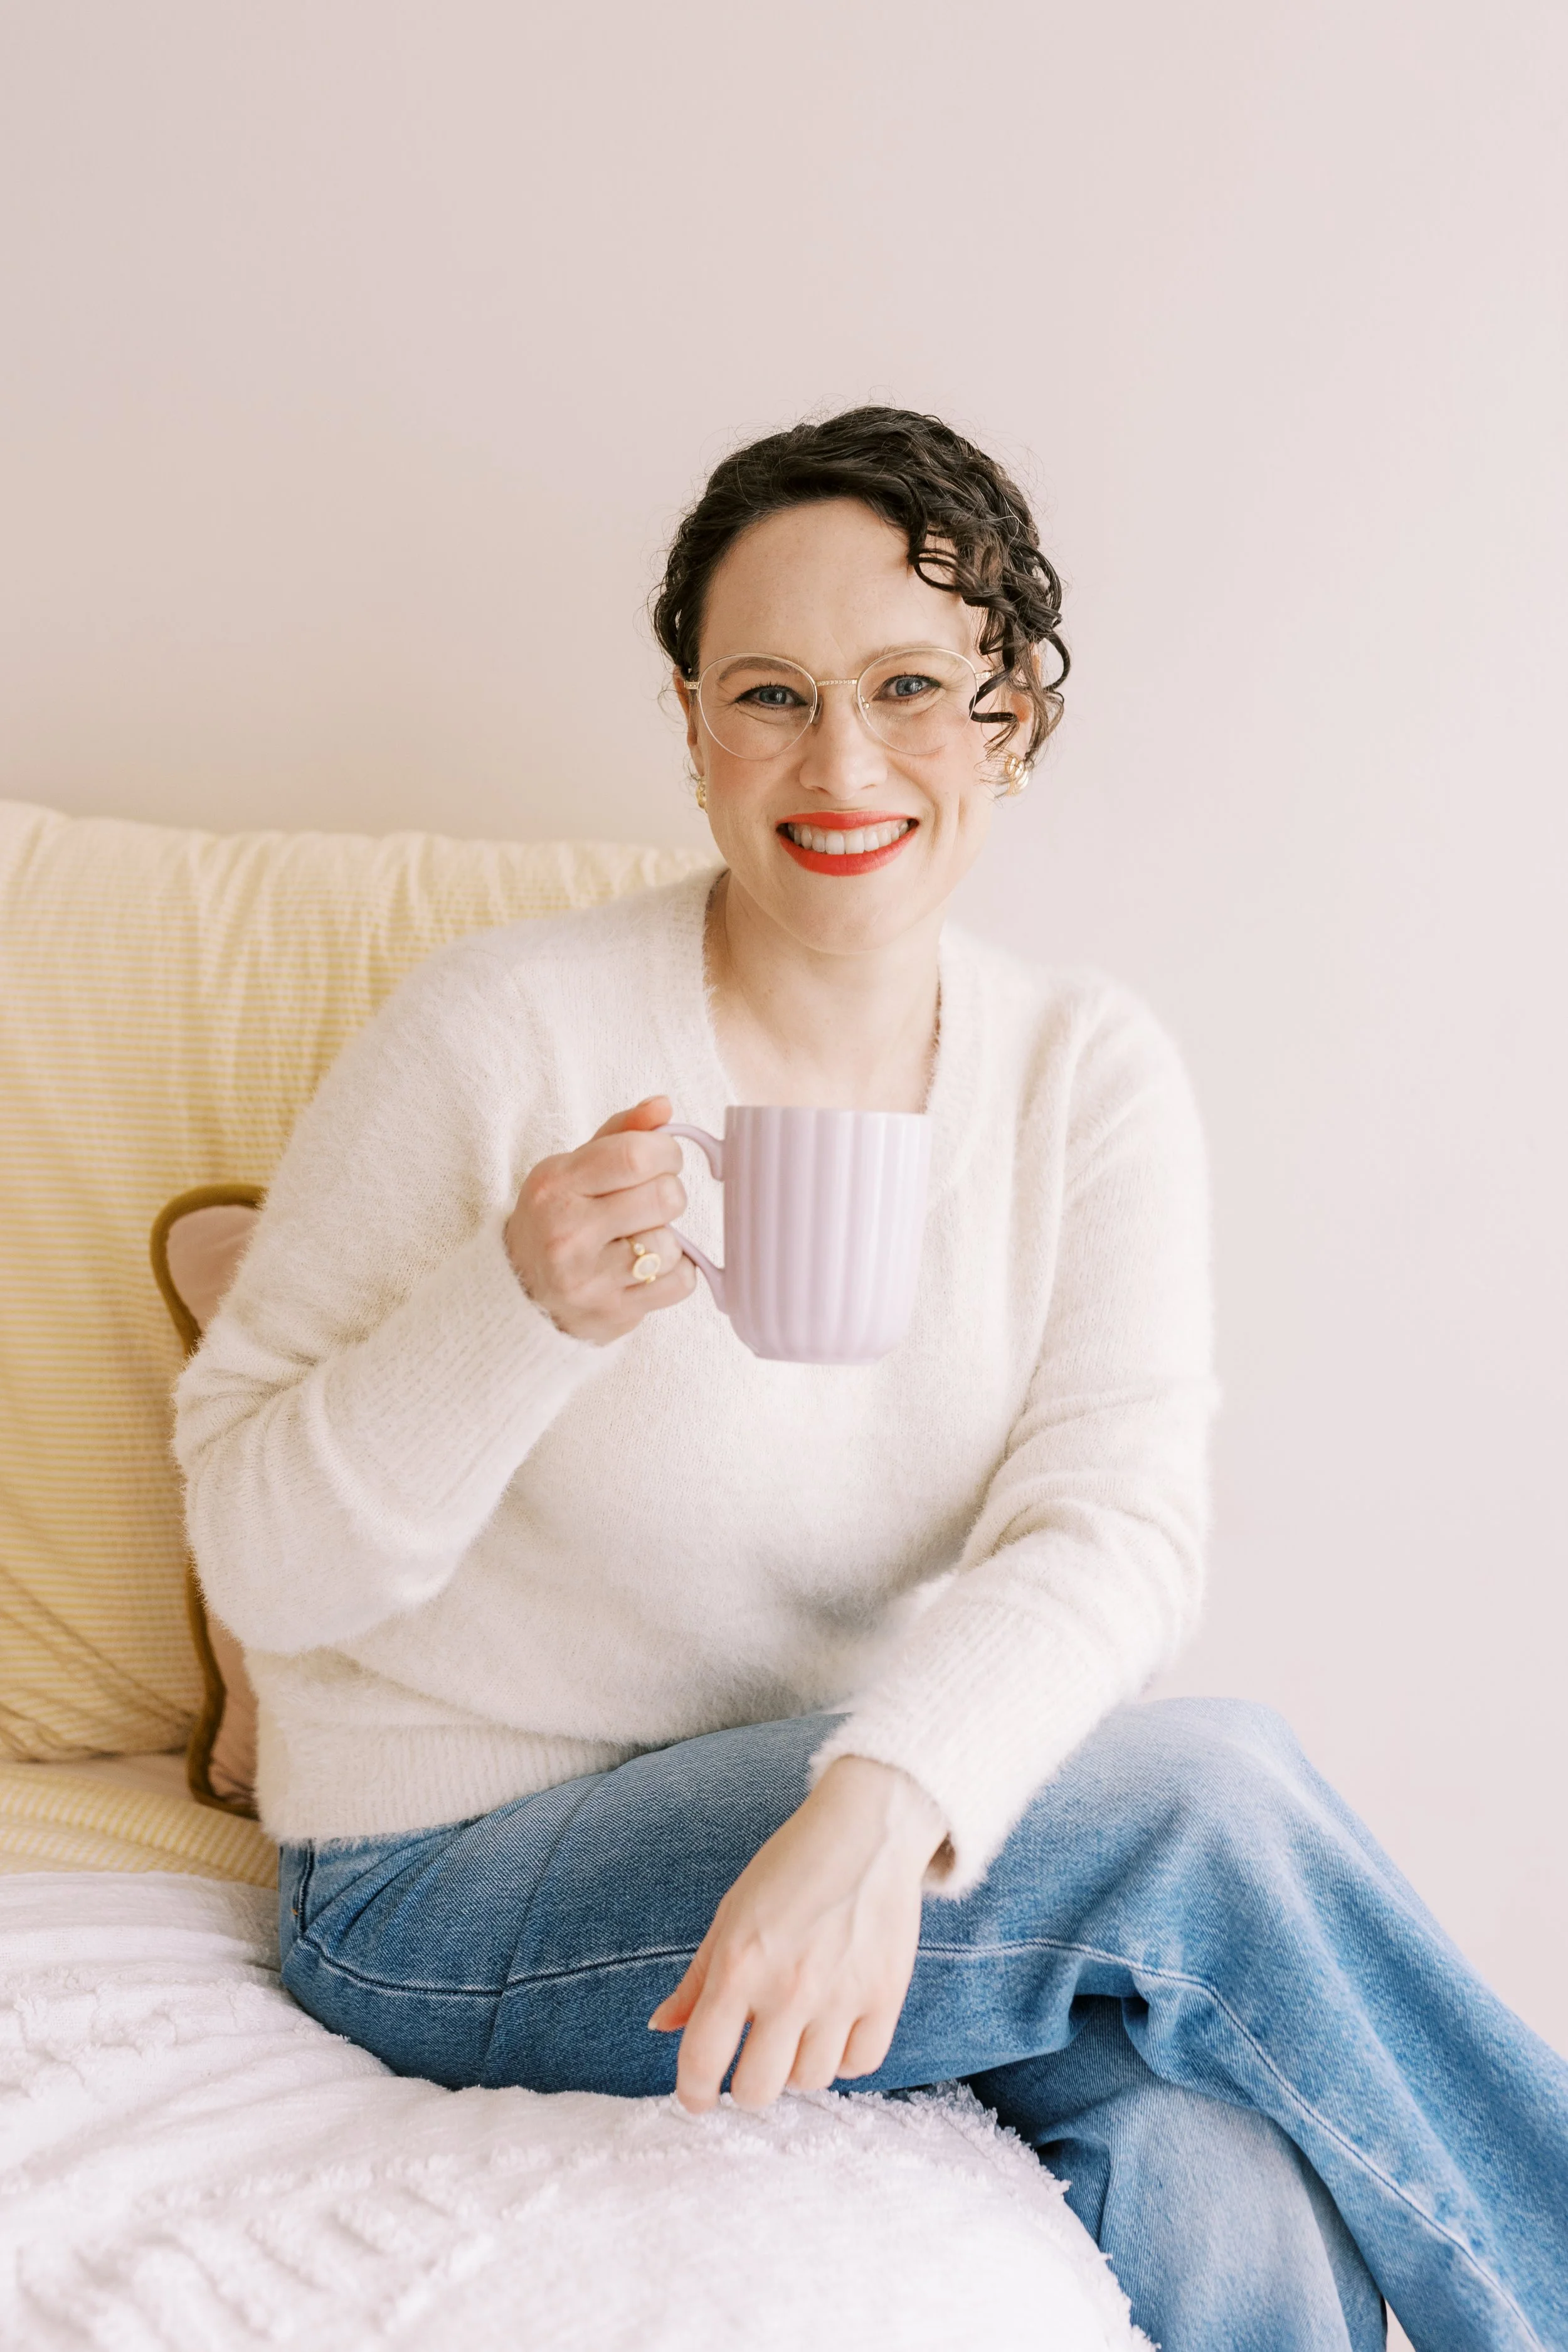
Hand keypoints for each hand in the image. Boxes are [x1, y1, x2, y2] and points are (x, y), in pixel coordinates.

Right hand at [505, 1095, 697, 1343]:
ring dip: (666, 1238)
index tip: (662, 1159)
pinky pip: (679, 1283)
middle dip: (668, 1193)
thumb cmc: (556, 1217)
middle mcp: (568, 1233)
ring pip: (671, 1244)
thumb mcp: (572, 1168)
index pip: (637, 1155)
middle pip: (665, 1197)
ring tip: (637, 1238)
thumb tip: (664, 1106)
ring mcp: (589, 1279)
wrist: (517, 1290)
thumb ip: (620, 1133)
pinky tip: (645, 1268)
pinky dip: (674, 1273)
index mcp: (556, 1185)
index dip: (666, 1152)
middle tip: (649, 1201)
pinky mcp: (612, 1313)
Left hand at [648, 1756, 946, 2113]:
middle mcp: (788, 1987)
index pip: (703, 2059)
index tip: (697, 2098)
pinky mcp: (886, 1996)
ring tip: (798, 2031)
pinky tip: (835, 2028)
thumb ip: (696, 1978)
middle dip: (746, 2086)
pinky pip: (860, 2063)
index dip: (693, 2092)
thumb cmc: (791, 1867)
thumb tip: (662, 2026)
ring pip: (810, 2081)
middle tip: (751, 2063)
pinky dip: (844, 2057)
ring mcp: (840, 1995)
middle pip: (758, 2089)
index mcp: (739, 1964)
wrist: (866, 1828)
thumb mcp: (731, 1914)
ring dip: (797, 2067)